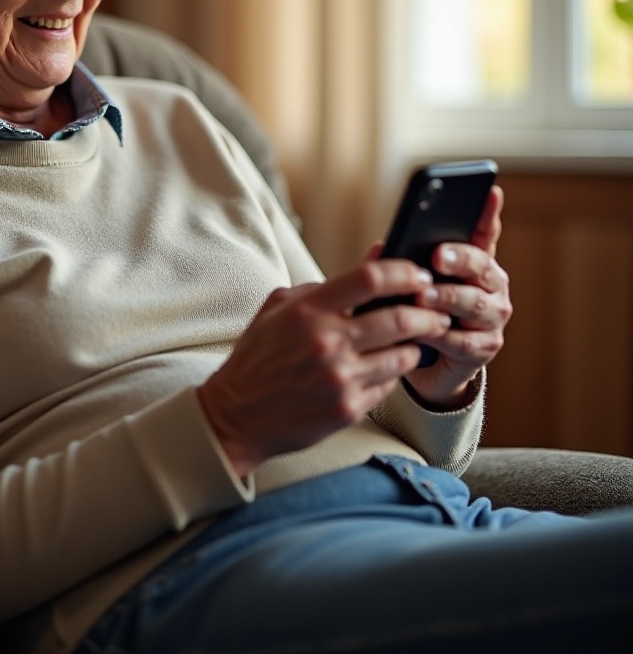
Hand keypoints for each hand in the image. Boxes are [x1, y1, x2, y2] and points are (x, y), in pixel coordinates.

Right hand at [197, 261, 451, 477]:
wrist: (237, 415)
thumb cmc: (258, 356)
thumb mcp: (278, 308)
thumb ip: (323, 286)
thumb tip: (374, 259)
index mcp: (307, 310)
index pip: (369, 278)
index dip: (402, 272)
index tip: (418, 274)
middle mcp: (326, 342)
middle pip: (400, 317)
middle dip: (428, 311)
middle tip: (436, 309)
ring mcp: (340, 378)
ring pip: (403, 354)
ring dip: (416, 344)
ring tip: (418, 338)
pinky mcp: (348, 408)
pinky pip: (389, 384)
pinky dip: (394, 372)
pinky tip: (389, 365)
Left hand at [406, 185, 511, 406]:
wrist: (425, 362)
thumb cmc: (415, 310)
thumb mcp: (406, 282)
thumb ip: (398, 262)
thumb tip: (381, 247)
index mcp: (474, 262)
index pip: (484, 233)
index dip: (488, 213)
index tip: (489, 192)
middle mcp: (491, 285)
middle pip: (481, 266)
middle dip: (459, 259)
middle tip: (437, 256)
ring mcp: (492, 316)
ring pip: (473, 303)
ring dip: (446, 298)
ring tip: (422, 297)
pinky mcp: (484, 348)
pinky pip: (463, 340)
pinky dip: (441, 335)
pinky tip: (424, 331)